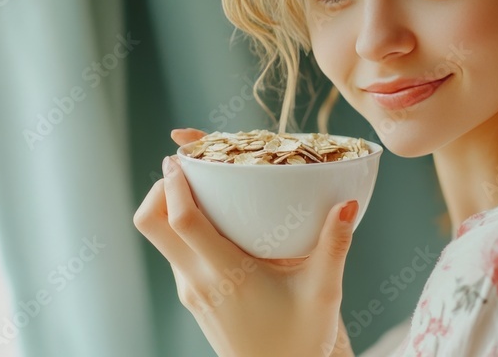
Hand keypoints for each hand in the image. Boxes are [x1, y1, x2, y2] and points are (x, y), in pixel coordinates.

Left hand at [133, 128, 357, 356]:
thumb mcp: (324, 291)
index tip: (181, 158)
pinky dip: (185, 230)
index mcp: (226, 274)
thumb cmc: (302, 340)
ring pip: (161, 239)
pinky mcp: (193, 296)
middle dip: (160, 190)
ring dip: (172, 208)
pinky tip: (218, 222)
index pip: (182, 221)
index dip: (175, 185)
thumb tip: (348, 203)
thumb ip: (335, 244)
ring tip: (206, 188)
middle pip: (150, 225)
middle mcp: (198, 280)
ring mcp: (191, 290)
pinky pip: (176, 253)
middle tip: (187, 171)